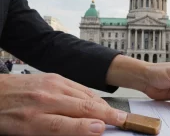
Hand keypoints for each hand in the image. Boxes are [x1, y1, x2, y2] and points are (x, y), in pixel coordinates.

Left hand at [0, 74, 126, 135]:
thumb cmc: (6, 116)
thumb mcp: (24, 133)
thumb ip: (54, 132)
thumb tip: (83, 130)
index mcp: (32, 120)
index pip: (66, 125)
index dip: (87, 128)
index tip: (103, 129)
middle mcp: (44, 100)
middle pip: (82, 108)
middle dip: (106, 114)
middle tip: (121, 119)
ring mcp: (51, 85)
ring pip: (84, 96)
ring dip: (102, 105)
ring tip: (114, 113)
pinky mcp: (55, 76)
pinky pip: (79, 87)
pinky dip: (91, 96)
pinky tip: (98, 102)